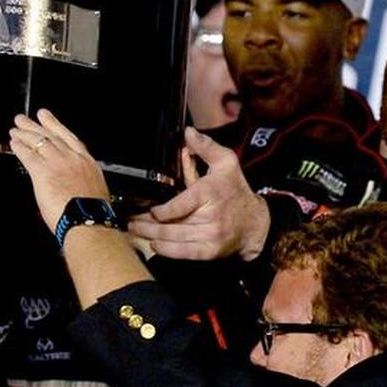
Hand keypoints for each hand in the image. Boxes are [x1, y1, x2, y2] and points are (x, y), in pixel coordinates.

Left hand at [9, 108, 108, 232]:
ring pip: (38, 142)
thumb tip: (73, 188)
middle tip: (24, 120)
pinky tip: (13, 144)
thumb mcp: (92, 192)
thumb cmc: (91, 214)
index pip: (69, 138)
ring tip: (15, 129)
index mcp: (87, 162)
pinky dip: (19, 147)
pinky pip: (28, 155)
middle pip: (51, 136)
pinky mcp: (42, 171)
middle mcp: (72, 158)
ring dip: (24, 134)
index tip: (47, 119)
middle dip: (35, 126)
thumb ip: (80, 183)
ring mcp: (57, 162)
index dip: (55, 126)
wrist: (87, 220)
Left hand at [127, 127, 270, 262]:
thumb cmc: (235, 190)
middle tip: (131, 220)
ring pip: (172, 238)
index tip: (148, 208)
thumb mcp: (226, 162)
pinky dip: (165, 249)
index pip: (177, 205)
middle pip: (170, 224)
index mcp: (210, 192)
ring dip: (149, 235)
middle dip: (146, 223)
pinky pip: (182, 253)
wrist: (255, 223)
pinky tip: (153, 244)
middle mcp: (210, 216)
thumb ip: (206, 147)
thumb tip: (188, 133)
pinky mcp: (209, 251)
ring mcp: (210, 236)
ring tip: (135, 229)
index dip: (158, 210)